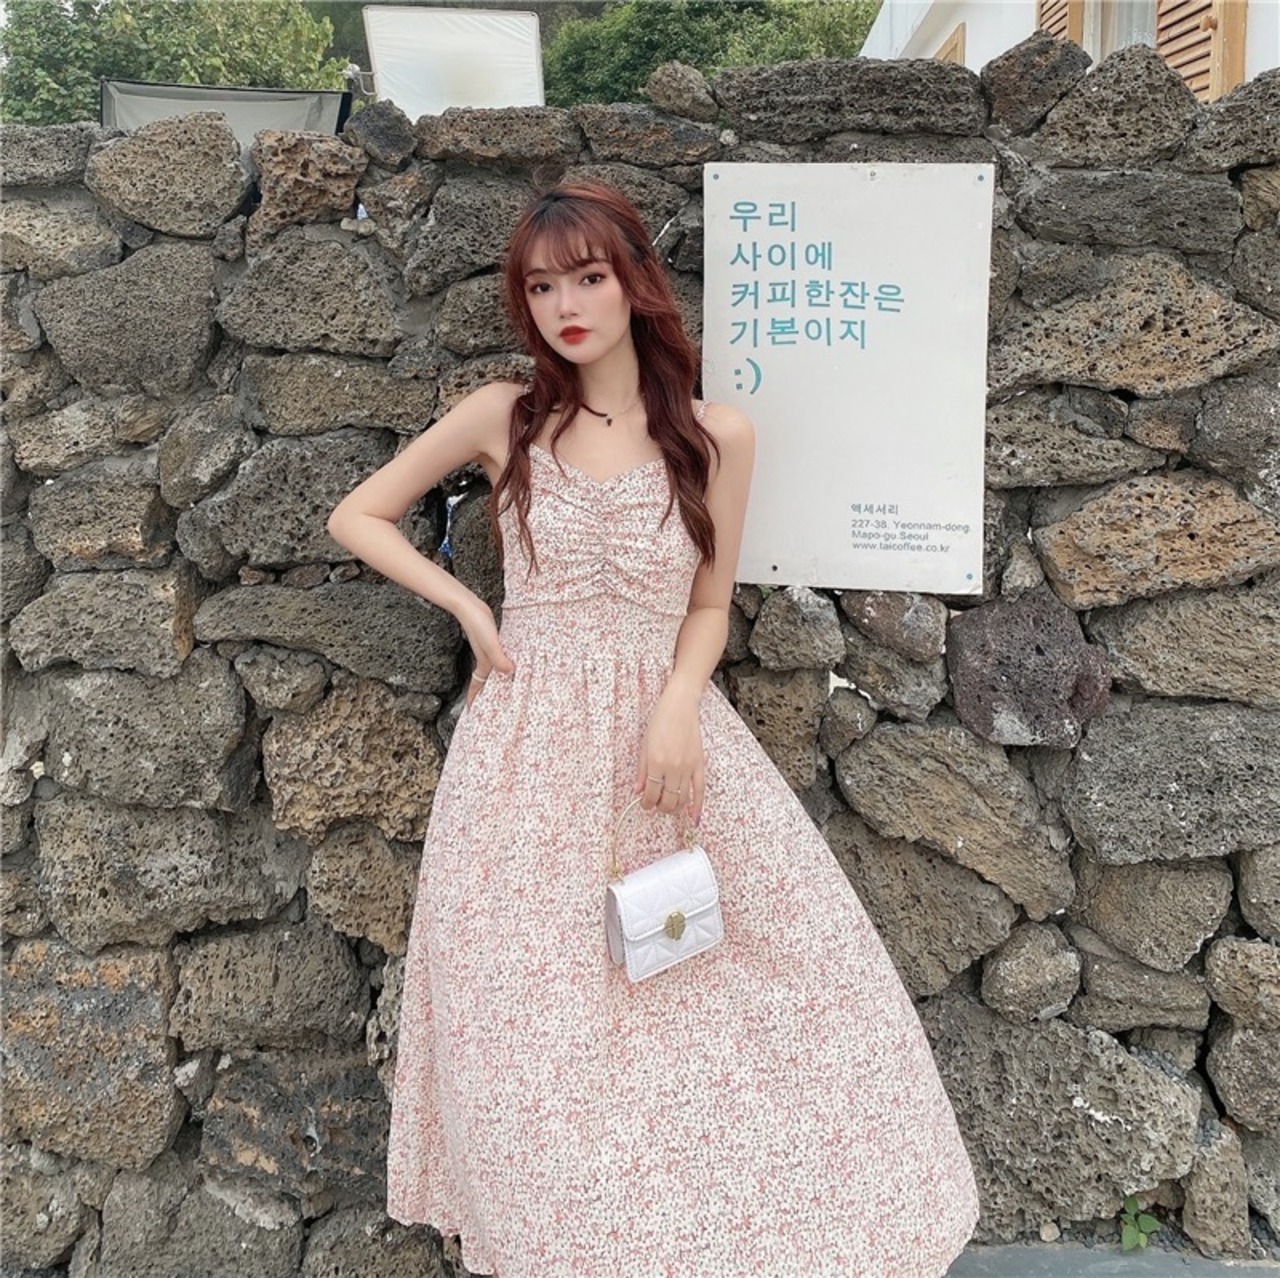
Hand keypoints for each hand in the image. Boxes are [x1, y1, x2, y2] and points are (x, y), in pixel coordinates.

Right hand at [457, 597, 513, 708]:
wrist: (469, 606)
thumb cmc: (477, 625)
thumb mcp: (490, 644)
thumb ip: (499, 659)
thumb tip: (510, 673)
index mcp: (484, 663)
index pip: (478, 685)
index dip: (474, 698)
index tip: (472, 711)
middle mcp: (485, 658)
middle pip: (485, 680)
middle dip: (486, 692)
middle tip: (492, 705)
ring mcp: (488, 649)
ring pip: (493, 668)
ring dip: (496, 677)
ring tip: (504, 687)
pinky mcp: (492, 639)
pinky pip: (498, 656)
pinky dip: (502, 661)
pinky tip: (511, 659)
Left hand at [633, 688, 704, 822]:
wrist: (680, 706)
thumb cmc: (660, 721)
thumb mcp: (644, 745)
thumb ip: (642, 770)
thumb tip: (638, 791)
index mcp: (656, 762)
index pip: (651, 793)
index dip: (647, 803)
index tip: (644, 804)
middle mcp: (672, 767)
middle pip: (668, 799)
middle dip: (660, 807)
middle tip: (656, 806)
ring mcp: (688, 767)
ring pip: (683, 798)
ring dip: (675, 808)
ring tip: (669, 807)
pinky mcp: (699, 764)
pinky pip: (700, 790)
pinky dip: (697, 806)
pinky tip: (694, 819)